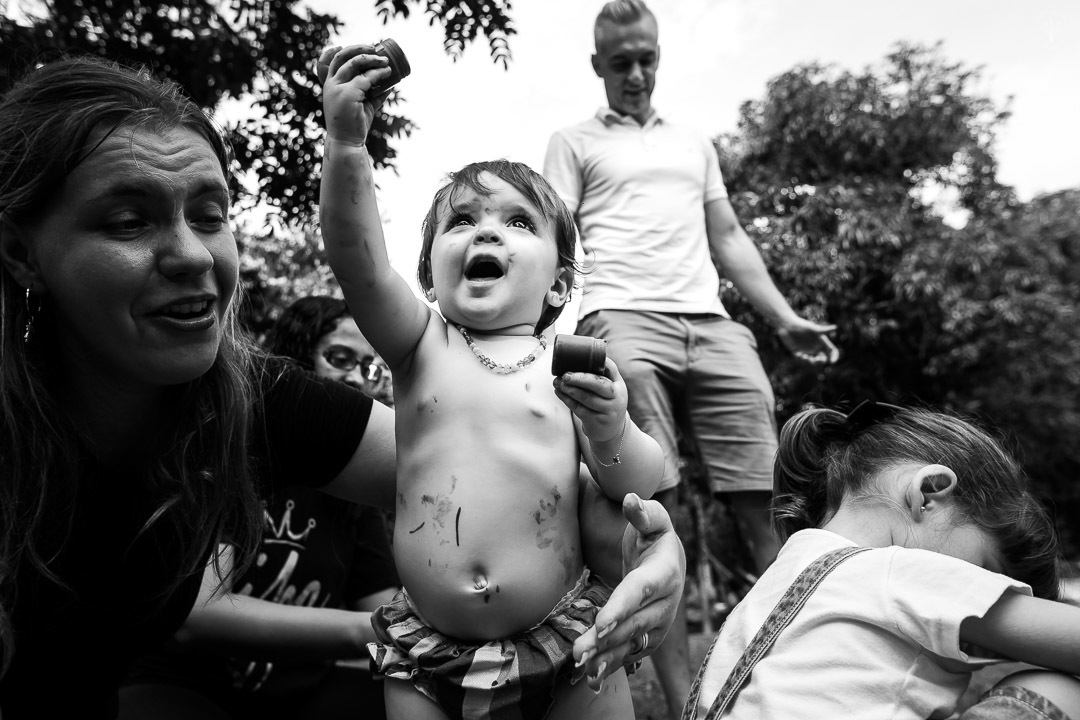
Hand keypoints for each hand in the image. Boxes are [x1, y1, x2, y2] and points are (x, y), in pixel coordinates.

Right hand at [318, 44, 392, 145]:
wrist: (347, 142)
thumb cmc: (354, 124)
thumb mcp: (363, 104)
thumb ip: (373, 93)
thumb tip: (390, 84)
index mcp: (330, 84)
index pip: (332, 59)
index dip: (345, 49)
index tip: (361, 47)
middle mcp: (330, 84)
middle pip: (342, 56)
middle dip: (359, 48)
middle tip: (375, 48)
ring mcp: (337, 88)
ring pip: (355, 63)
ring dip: (371, 58)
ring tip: (385, 61)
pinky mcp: (348, 94)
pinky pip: (366, 78)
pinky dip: (378, 73)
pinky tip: (388, 73)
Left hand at [552, 357, 626, 443]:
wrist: (611, 432)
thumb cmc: (606, 404)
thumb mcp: (610, 389)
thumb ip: (601, 374)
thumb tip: (580, 353)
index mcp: (619, 385)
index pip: (611, 369)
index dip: (597, 361)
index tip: (581, 357)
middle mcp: (617, 397)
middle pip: (598, 384)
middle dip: (580, 378)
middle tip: (565, 374)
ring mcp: (607, 411)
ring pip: (586, 397)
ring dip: (569, 389)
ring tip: (557, 381)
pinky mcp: (596, 421)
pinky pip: (579, 408)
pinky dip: (567, 399)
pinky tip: (559, 392)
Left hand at [574, 493, 685, 691]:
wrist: (669, 563)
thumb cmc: (654, 536)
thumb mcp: (653, 519)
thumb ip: (642, 511)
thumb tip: (630, 499)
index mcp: (665, 572)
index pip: (641, 590)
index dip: (622, 607)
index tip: (601, 623)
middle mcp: (666, 603)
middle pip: (633, 623)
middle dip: (607, 639)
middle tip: (580, 652)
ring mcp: (658, 623)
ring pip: (631, 643)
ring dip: (607, 658)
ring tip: (582, 669)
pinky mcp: (649, 636)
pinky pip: (630, 654)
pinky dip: (612, 667)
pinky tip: (591, 680)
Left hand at [777, 318, 838, 363]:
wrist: (788, 325)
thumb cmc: (802, 325)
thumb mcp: (814, 329)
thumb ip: (824, 330)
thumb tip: (836, 327)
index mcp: (821, 342)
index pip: (831, 351)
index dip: (834, 357)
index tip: (832, 362)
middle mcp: (815, 348)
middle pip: (823, 358)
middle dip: (821, 361)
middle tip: (817, 359)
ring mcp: (807, 351)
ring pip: (812, 361)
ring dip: (811, 361)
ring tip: (806, 357)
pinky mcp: (797, 353)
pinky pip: (801, 359)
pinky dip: (801, 359)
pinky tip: (800, 355)